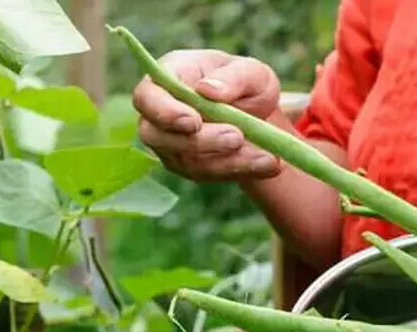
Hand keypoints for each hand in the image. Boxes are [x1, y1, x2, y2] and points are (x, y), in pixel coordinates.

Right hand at [131, 49, 282, 181]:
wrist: (256, 112)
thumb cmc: (245, 81)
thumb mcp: (250, 71)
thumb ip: (232, 77)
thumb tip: (207, 90)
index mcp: (167, 78)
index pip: (146, 98)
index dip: (164, 113)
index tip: (194, 122)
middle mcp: (159, 116)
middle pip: (161, 137)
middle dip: (201, 142)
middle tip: (237, 137)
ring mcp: (170, 145)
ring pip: (187, 162)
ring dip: (227, 161)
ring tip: (266, 156)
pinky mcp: (189, 167)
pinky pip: (209, 175)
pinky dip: (240, 171)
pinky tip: (269, 165)